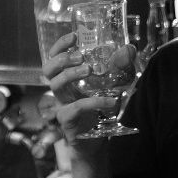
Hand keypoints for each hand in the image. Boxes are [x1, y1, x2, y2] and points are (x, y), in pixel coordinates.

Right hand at [40, 31, 131, 146]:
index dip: (59, 46)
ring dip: (72, 74)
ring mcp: (62, 105)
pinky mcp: (67, 120)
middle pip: (48, 70)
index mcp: (67, 79)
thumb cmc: (100, 110)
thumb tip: (130, 48)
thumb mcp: (113, 85)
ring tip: (89, 70)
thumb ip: (120, 67)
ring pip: (56, 85)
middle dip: (61, 59)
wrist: (97, 141)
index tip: (73, 36)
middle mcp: (61, 91)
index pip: (54, 58)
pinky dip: (95, 102)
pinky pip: (76, 107)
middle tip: (80, 56)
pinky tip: (111, 101)